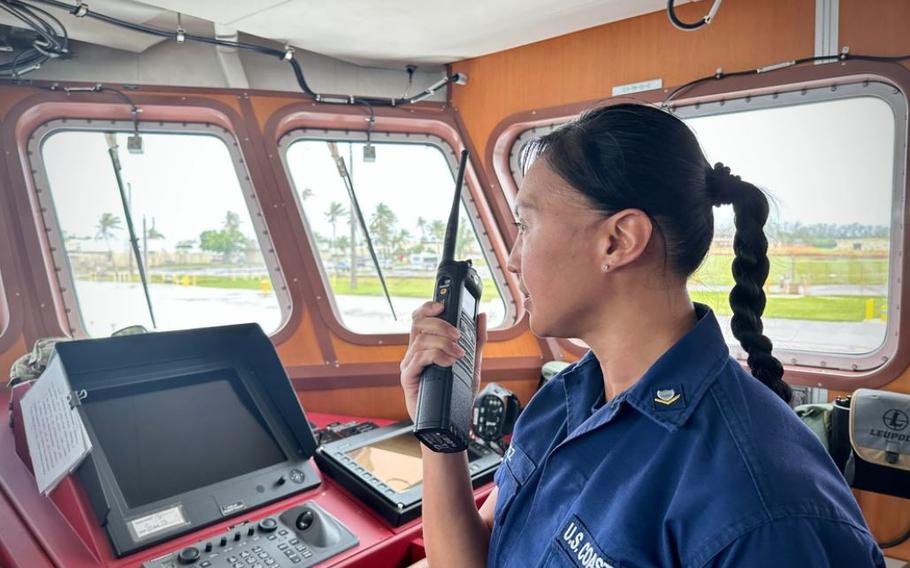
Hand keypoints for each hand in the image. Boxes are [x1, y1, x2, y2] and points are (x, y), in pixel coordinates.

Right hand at [400, 301, 487, 421]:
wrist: (450, 423)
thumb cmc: (456, 394)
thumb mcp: (471, 362)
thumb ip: (476, 339)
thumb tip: (481, 315)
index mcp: (426, 345)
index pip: (421, 318)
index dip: (429, 307)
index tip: (444, 305)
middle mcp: (414, 352)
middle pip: (418, 323)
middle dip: (440, 324)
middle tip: (457, 335)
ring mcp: (409, 364)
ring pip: (420, 340)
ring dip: (443, 343)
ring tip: (458, 355)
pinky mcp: (408, 377)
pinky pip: (419, 358)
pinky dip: (437, 356)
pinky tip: (449, 362)